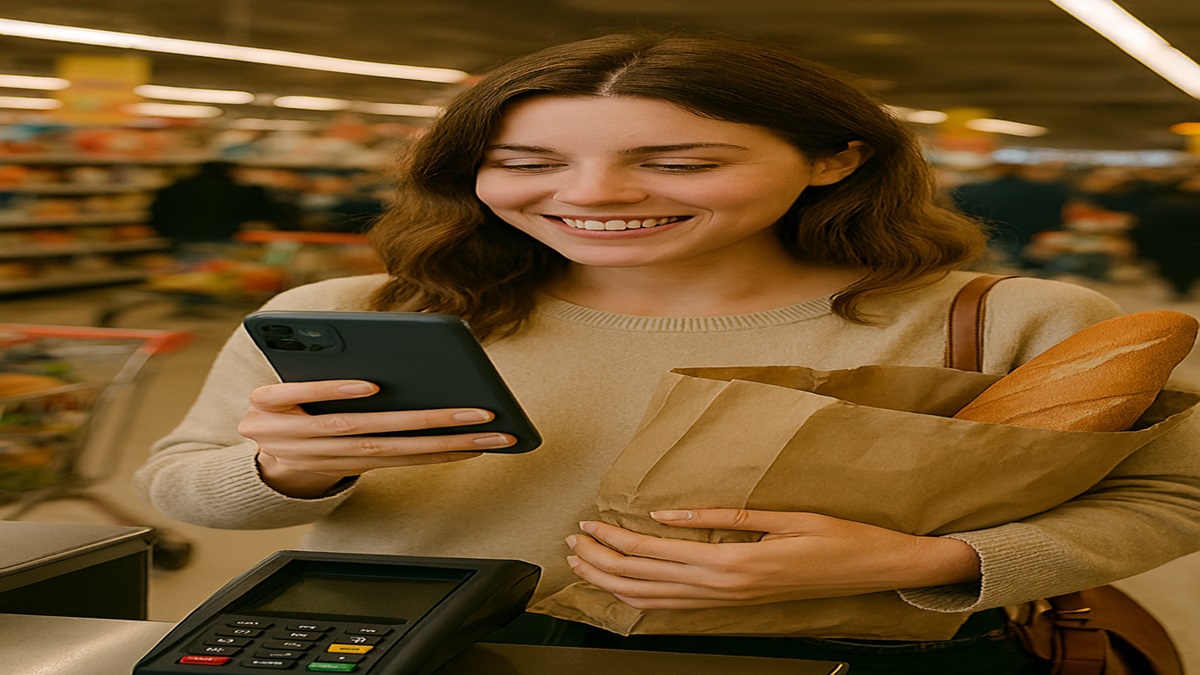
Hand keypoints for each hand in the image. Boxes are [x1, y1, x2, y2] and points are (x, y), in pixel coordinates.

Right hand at [238, 379, 514, 496]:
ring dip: (443, 443)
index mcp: (268, 402)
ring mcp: (321, 457)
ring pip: (389, 452)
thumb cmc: (284, 399)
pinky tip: (468, 447)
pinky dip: (433, 455)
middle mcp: (293, 436)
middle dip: (426, 419)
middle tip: (477, 410)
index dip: (334, 390)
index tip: (370, 384)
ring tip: (487, 433)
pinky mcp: (347, 467)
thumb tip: (386, 338)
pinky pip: (395, 465)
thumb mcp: (279, 378)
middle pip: (365, 428)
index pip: (300, 393)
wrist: (267, 453)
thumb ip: (314, 360)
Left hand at [566, 509, 980, 609]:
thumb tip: (667, 514)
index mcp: (731, 563)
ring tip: (585, 563)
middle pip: (642, 580)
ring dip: (614, 581)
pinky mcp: (733, 604)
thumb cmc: (835, 538)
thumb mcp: (780, 517)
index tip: (587, 525)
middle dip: (600, 562)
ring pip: (653, 598)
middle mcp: (723, 588)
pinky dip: (641, 597)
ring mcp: (726, 602)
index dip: (613, 540)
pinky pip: (675, 606)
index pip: (653, 553)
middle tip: (571, 544)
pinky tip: (625, 585)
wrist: (872, 570)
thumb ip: (720, 518)